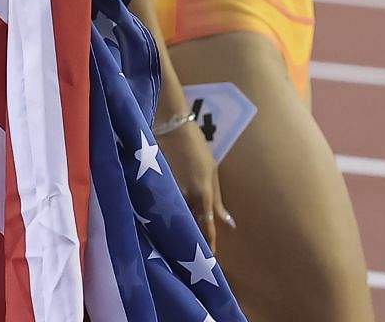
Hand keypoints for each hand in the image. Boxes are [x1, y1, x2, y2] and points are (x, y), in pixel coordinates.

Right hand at [157, 119, 233, 246]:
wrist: (172, 126)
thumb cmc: (196, 147)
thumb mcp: (212, 171)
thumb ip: (218, 200)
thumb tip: (228, 223)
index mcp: (203, 195)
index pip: (207, 227)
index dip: (209, 243)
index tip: (210, 259)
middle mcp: (186, 197)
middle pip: (190, 226)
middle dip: (193, 240)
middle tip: (195, 253)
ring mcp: (169, 192)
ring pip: (175, 217)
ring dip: (179, 228)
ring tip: (180, 240)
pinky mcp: (156, 186)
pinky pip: (163, 206)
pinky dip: (166, 214)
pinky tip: (165, 220)